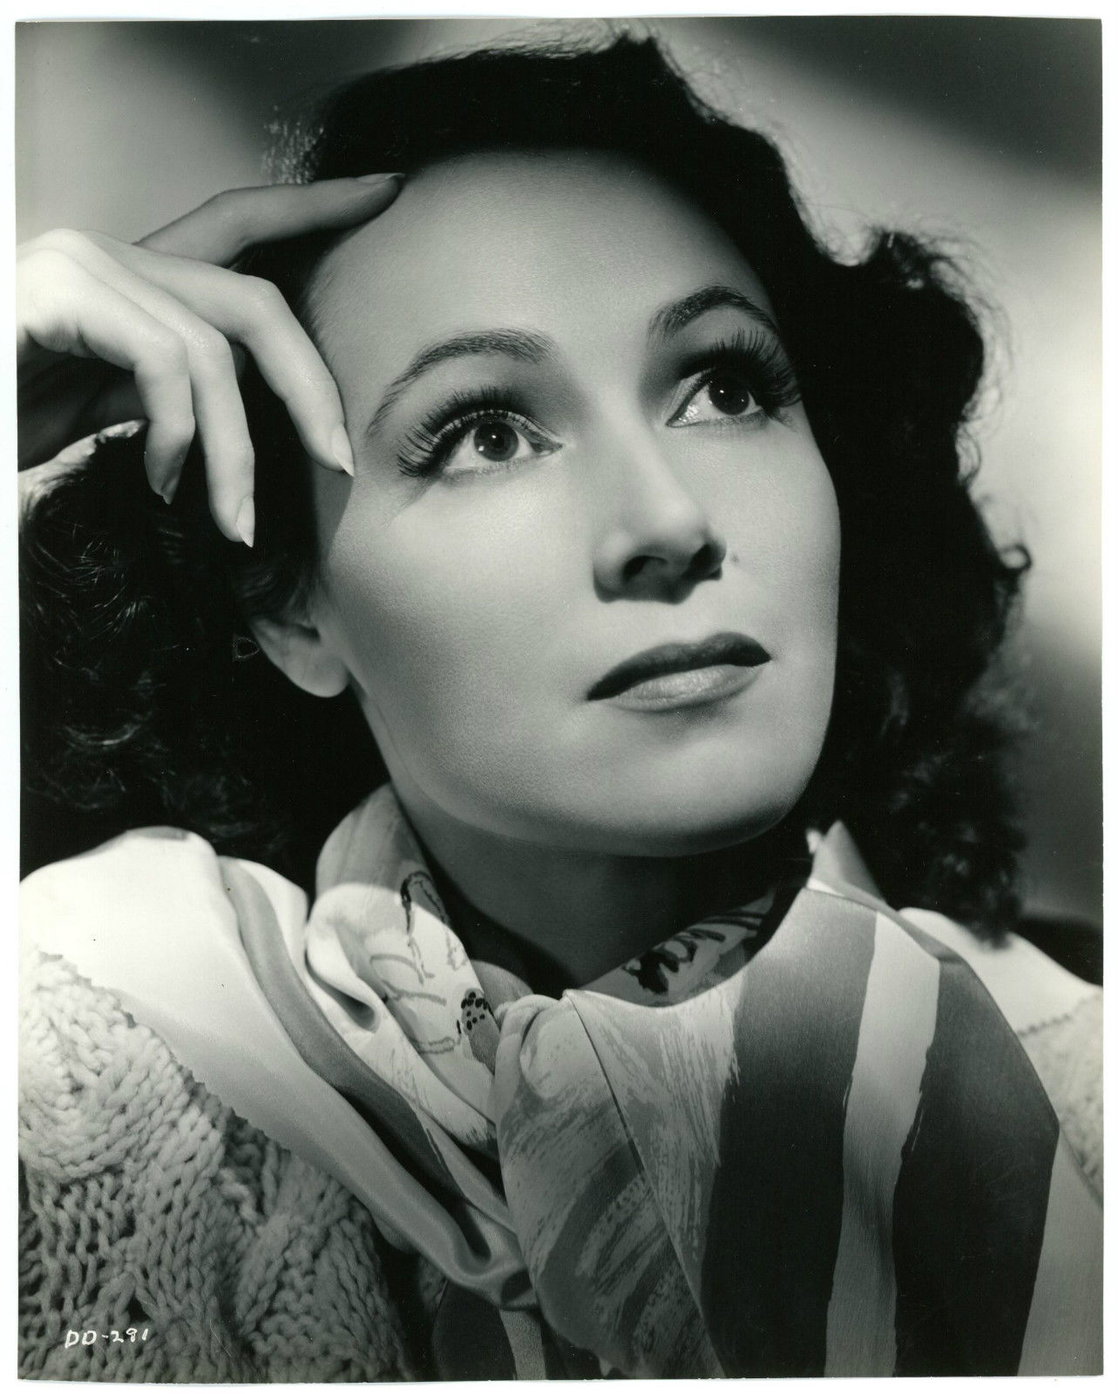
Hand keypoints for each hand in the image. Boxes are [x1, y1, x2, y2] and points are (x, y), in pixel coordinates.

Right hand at [16, 175, 401, 544]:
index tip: (387, 191)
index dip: (314, 206)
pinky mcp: (55, 291)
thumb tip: (235, 416)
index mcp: (129, 280)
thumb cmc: (7, 422)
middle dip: (312, 385)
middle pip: (255, 297)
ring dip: (237, 453)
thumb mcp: (105, 412)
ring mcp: (79, 265)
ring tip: (228, 521)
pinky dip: (181, 436)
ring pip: (215, 349)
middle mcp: (108, 255)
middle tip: (341, 461)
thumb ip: (169, 394)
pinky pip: (164, 360)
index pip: (237, 224)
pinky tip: (164, 484)